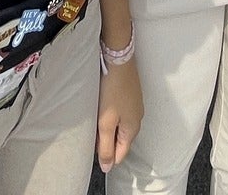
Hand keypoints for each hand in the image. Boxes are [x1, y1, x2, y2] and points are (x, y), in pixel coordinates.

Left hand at [96, 55, 141, 173]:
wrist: (118, 59)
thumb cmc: (112, 91)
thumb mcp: (106, 122)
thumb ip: (106, 146)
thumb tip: (107, 168)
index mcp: (132, 129)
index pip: (121, 154)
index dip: (106, 156)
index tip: (91, 151)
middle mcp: (137, 119)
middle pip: (121, 140)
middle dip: (106, 142)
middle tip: (90, 136)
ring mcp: (135, 106)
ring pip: (120, 126)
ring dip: (107, 128)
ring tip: (93, 122)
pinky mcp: (130, 95)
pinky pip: (120, 113)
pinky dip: (110, 115)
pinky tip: (101, 108)